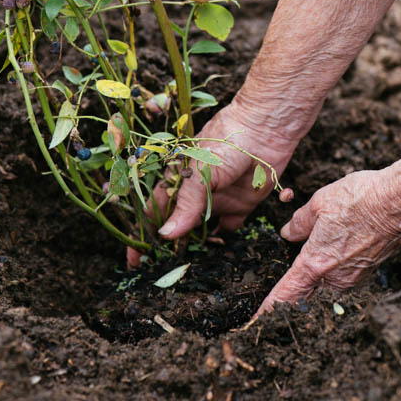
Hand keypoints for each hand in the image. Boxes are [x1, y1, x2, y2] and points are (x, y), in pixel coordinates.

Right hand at [126, 100, 297, 267]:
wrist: (266, 128)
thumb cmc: (226, 141)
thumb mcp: (201, 172)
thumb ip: (185, 204)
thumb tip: (164, 236)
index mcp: (177, 180)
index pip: (154, 212)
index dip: (143, 235)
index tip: (134, 261)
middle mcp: (195, 192)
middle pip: (176, 225)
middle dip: (168, 248)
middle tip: (161, 272)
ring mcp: (217, 200)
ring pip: (201, 232)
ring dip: (196, 247)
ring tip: (189, 268)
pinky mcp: (240, 205)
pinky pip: (229, 229)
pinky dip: (224, 241)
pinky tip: (221, 250)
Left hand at [258, 166, 400, 313]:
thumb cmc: (361, 199)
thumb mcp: (319, 203)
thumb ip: (299, 223)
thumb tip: (288, 234)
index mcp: (317, 263)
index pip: (286, 293)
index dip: (268, 310)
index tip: (254, 324)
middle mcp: (336, 278)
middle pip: (305, 297)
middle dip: (289, 303)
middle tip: (272, 308)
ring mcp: (354, 278)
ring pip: (325, 288)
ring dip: (313, 286)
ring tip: (301, 284)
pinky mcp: (368, 272)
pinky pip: (342, 280)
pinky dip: (331, 276)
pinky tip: (330, 259)